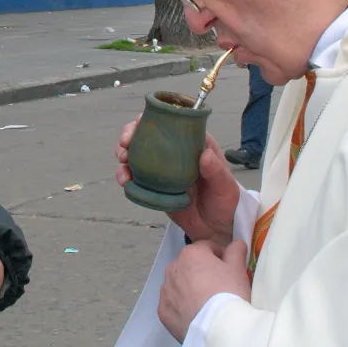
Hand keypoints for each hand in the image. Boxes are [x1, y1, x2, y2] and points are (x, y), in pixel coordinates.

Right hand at [116, 123, 238, 245]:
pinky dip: (125, 176)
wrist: (216, 228)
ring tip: (122, 163)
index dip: (151, 118)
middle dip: (130, 134)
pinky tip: (125, 181)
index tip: (139, 122)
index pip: (170, 122)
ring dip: (124, 154)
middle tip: (124, 144)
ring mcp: (162, 169)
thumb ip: (216, 171)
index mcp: (192, 143)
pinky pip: (135, 177)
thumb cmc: (225, 202)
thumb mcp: (225, 186)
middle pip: (146, 135)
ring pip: (136, 154)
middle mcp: (174, 152)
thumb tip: (205, 154)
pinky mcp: (153, 186)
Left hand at [158, 240, 249, 342]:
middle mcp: (172, 268)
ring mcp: (165, 290)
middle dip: (202, 272)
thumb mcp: (238, 269)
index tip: (228, 270)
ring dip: (189, 289)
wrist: (217, 328)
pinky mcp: (163, 310)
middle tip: (218, 288)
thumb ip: (236, 251)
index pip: (206, 247)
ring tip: (206, 304)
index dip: (219, 256)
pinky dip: (182, 307)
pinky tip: (196, 316)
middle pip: (190, 266)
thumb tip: (236, 243)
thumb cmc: (229, 293)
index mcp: (190, 254)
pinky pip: (173, 304)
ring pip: (179, 284)